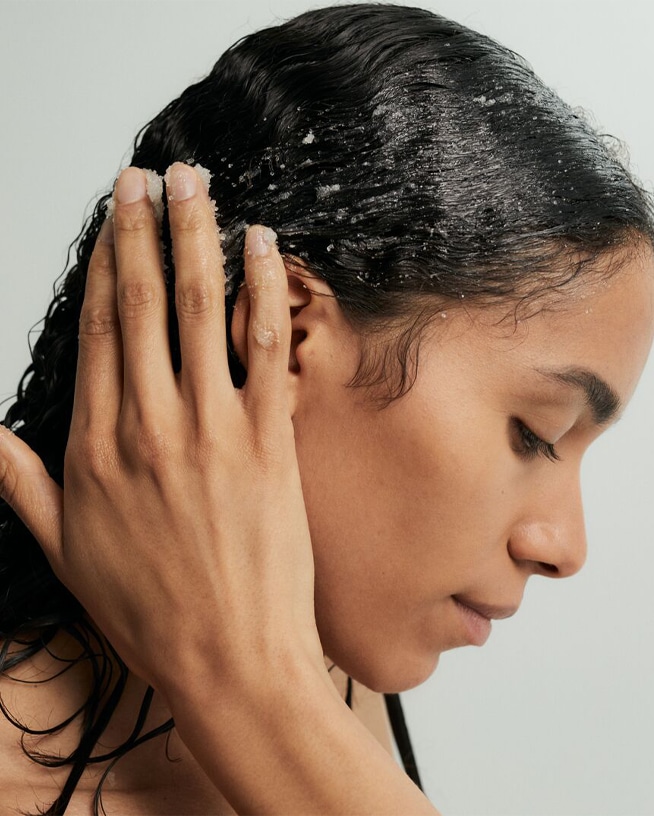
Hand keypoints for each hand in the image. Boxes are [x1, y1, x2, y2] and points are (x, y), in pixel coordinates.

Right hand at [0, 163, 322, 693]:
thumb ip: (22, 485)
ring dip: (197, 238)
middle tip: (145, 175)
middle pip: (143, 304)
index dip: (104, 264)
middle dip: (143, 229)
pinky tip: (262, 247)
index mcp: (97, 447)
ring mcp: (213, 429)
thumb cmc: (152, 611)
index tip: (109, 219)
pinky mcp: (269, 442)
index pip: (99, 331)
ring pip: (201, 310)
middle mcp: (151, 425)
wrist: (229, 659)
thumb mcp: (66, 551)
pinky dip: (265, 291)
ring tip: (195, 185)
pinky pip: (264, 350)